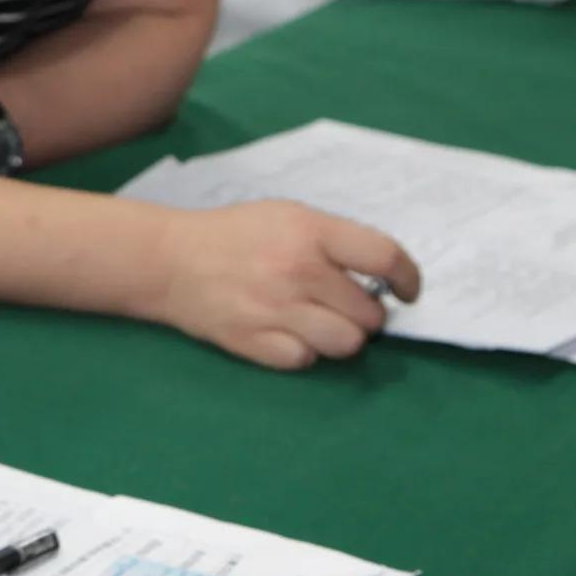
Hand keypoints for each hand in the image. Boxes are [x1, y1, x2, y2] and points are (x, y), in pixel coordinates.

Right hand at [145, 201, 421, 370]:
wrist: (167, 259)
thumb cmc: (235, 235)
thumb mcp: (286, 216)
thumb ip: (334, 241)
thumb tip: (382, 278)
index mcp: (309, 232)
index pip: (384, 258)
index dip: (408, 279)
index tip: (407, 291)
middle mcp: (297, 271)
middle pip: (369, 314)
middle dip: (365, 314)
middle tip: (344, 306)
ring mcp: (274, 309)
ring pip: (345, 343)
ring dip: (340, 337)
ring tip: (320, 324)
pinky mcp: (253, 341)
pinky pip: (305, 359)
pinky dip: (303, 351)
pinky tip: (287, 334)